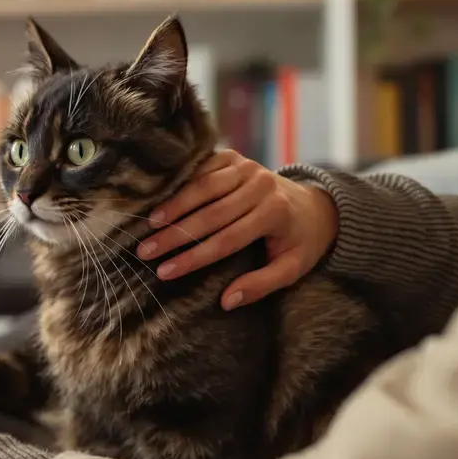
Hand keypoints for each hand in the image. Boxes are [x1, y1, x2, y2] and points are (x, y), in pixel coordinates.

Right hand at [137, 150, 337, 308]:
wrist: (312, 205)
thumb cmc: (298, 242)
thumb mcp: (291, 269)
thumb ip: (261, 285)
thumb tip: (227, 302)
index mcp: (275, 214)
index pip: (226, 240)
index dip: (193, 258)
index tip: (165, 272)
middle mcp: (261, 185)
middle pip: (210, 214)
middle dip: (175, 235)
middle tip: (145, 252)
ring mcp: (246, 167)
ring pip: (202, 187)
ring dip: (173, 207)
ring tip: (148, 226)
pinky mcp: (234, 157)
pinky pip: (201, 168)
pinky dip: (179, 184)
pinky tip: (160, 199)